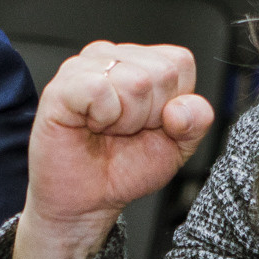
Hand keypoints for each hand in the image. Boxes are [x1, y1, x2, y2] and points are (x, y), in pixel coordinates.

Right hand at [9, 42, 215, 258]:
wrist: (87, 200)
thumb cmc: (124, 167)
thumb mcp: (177, 147)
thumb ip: (196, 122)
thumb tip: (180, 108)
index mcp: (144, 63)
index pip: (180, 63)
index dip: (173, 102)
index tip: (152, 123)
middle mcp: (115, 57)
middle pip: (161, 73)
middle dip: (151, 115)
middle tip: (126, 130)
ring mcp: (85, 67)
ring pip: (135, 80)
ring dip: (126, 120)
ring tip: (108, 129)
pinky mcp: (61, 86)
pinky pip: (99, 89)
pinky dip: (102, 117)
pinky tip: (90, 125)